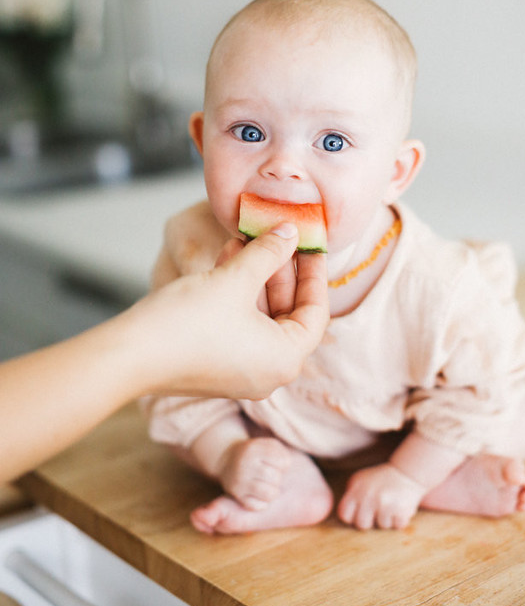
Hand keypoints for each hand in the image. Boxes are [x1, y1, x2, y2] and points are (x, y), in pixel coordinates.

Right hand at [123, 223, 328, 399]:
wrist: (128, 355)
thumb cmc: (187, 322)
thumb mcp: (236, 279)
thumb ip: (269, 253)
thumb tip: (290, 232)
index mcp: (285, 359)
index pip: (316, 313)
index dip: (314, 274)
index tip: (310, 245)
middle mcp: (269, 373)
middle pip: (288, 313)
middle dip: (280, 270)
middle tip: (277, 236)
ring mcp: (242, 371)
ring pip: (262, 315)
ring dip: (256, 276)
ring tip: (246, 240)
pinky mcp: (217, 364)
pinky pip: (240, 324)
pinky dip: (238, 293)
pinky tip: (227, 257)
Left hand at [337, 462, 426, 529]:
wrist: (406, 472)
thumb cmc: (380, 479)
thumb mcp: (361, 480)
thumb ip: (351, 495)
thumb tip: (345, 516)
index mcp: (356, 489)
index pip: (344, 514)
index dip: (351, 517)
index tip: (359, 513)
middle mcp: (369, 496)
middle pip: (362, 525)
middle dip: (370, 521)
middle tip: (377, 511)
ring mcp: (385, 503)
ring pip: (381, 526)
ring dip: (387, 519)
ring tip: (390, 505)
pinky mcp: (400, 510)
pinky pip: (397, 526)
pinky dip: (399, 520)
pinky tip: (399, 507)